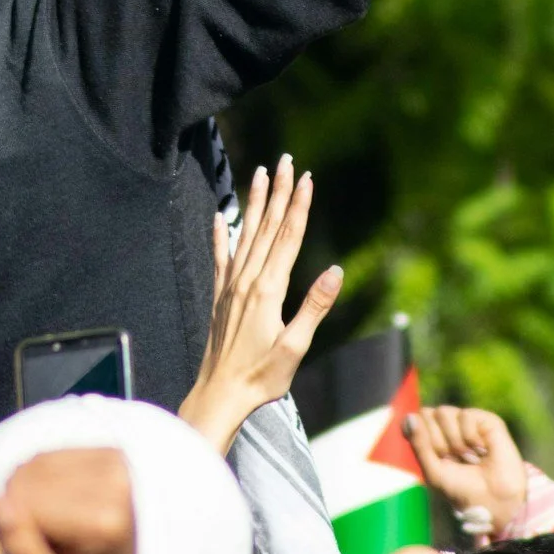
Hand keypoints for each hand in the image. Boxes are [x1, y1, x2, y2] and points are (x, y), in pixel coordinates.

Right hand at [0, 449, 138, 553]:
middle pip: (30, 480)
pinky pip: (47, 458)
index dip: (17, 532)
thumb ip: (23, 553)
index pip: (29, 505)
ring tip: (52, 529)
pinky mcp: (108, 453)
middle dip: (22, 512)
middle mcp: (116, 484)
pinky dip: (41, 483)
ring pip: (35, 465)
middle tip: (47, 546)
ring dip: (29, 496)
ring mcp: (115, 465)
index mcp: (105, 524)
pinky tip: (57, 508)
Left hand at [179, 158, 340, 455]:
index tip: (306, 178)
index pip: (287, 237)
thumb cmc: (261, 377)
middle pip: (267, 227)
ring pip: (246, 234)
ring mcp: (231, 286)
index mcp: (269, 290)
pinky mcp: (220, 296)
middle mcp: (248, 280)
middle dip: (278, 192)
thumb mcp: (295, 347)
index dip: (298, 206)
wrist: (219, 393)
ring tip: (258, 174)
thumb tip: (334, 271)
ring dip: (254, 202)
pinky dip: (221, 234)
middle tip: (285, 160)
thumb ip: (314, 307)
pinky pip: (221, 256)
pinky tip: (220, 216)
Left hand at [404, 406, 526, 534]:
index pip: (412, 420)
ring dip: (454, 441)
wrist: (495, 500)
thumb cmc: (463, 490)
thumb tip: (411, 417)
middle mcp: (447, 427)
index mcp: (431, 439)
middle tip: (453, 460)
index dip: (417, 433)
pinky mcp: (485, 420)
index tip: (431, 455)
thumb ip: (419, 445)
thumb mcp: (434, 472)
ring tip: (469, 458)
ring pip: (443, 412)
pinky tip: (482, 450)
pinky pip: (465, 415)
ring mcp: (465, 422)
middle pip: (426, 413)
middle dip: (437, 442)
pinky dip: (470, 437)